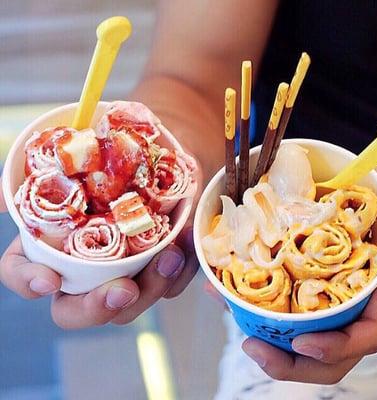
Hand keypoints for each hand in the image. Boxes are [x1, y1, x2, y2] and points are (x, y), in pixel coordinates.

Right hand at [0, 176, 198, 328]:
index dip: (28, 281)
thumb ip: (42, 180)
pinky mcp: (156, 270)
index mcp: (51, 246)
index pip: (22, 272)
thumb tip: (2, 193)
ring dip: (152, 286)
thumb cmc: (108, 164)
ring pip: (128, 304)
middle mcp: (83, 269)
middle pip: (76, 310)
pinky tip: (185, 244)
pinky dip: (180, 270)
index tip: (48, 279)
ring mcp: (121, 274)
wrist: (155, 156)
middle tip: (124, 290)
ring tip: (171, 256)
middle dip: (97, 307)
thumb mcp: (76, 163)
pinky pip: (168, 286)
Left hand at [241, 164, 376, 383]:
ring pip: (305, 341)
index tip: (304, 344)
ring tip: (241, 334)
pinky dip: (254, 310)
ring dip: (272, 347)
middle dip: (293, 364)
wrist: (367, 205)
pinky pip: (282, 312)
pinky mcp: (302, 290)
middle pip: (332, 353)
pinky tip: (226, 295)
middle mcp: (354, 303)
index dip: (340, 346)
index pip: (370, 332)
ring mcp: (328, 300)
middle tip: (255, 348)